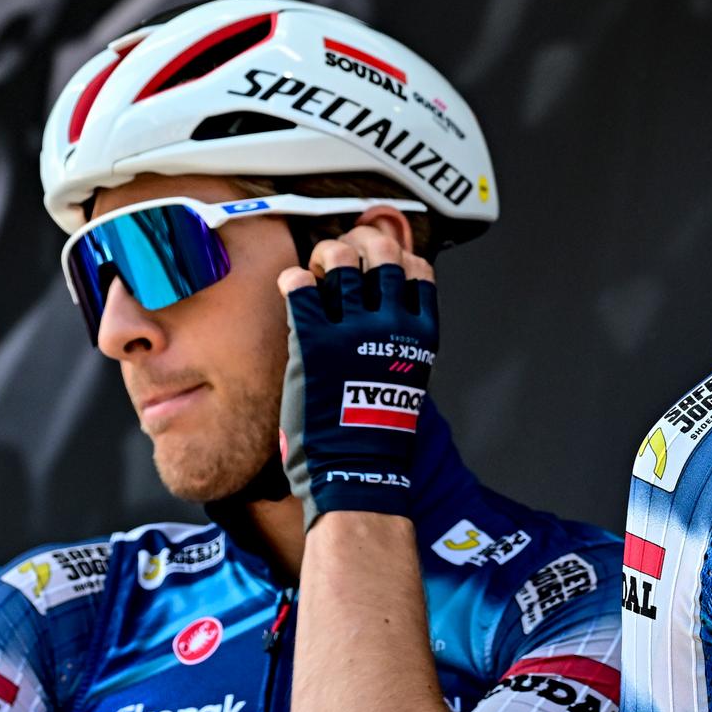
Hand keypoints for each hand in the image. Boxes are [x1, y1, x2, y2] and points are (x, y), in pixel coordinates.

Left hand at [278, 225, 437, 528]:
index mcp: (418, 332)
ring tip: (319, 270)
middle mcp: (389, 323)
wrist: (357, 468)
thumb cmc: (379, 431)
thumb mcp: (406, 375)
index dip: (397, 257)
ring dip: (327, 256)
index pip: (417, 267)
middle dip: (363, 243)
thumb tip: (381, 309)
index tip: (380, 264)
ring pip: (341, 258)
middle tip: (346, 255)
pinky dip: (294, 278)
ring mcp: (350, 329)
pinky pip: (300, 285)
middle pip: (382, 251)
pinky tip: (293, 286)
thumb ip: (397, 338)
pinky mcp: (312, 340)